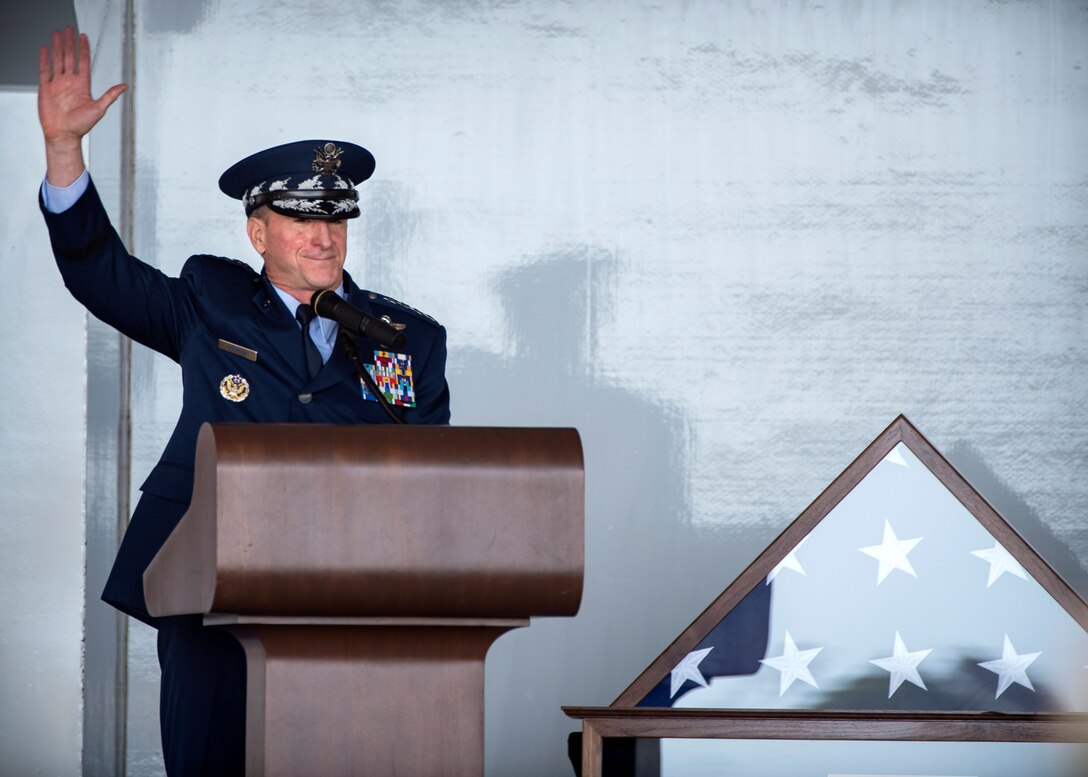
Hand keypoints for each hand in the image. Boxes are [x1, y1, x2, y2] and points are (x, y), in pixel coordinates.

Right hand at [38, 27, 126, 185]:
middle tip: (69, 29)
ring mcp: (57, 84)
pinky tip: (45, 49)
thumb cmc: (81, 126)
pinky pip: (44, 70)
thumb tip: (125, 86)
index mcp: (82, 86)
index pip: (83, 62)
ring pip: (57, 60)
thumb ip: (110, 95)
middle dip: (69, 43)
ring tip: (58, 34)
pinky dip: (44, 59)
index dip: (83, 49)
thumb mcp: (99, 108)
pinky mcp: (46, 88)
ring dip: (57, 47)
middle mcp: (70, 82)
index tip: (83, 36)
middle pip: (69, 57)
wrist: (64, 135)